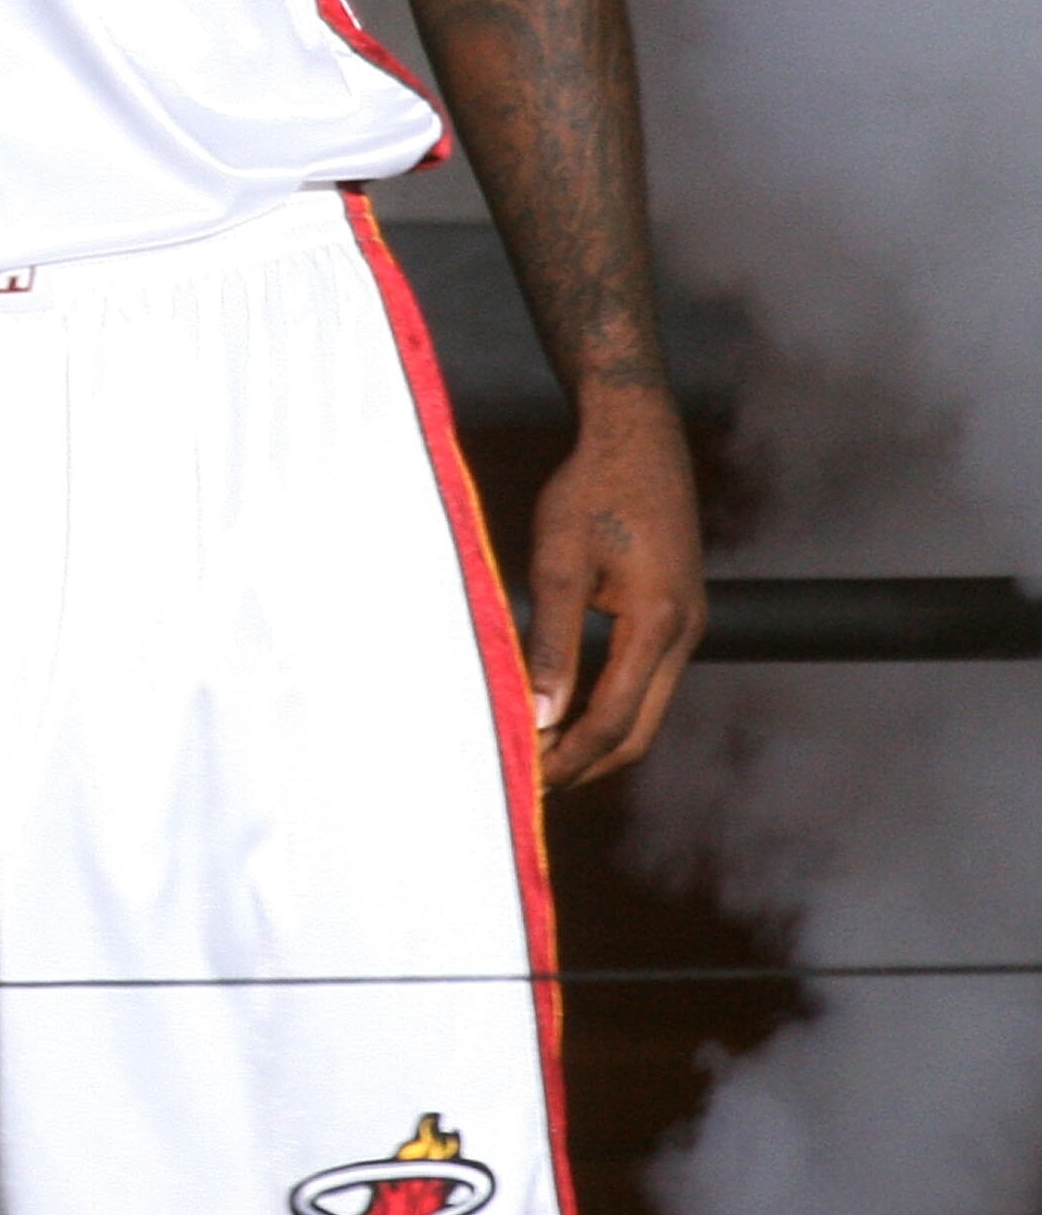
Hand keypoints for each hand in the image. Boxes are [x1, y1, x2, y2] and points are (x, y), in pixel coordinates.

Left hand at [526, 390, 704, 788]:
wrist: (637, 431)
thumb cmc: (592, 487)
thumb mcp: (559, 560)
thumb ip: (552, 641)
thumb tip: (539, 714)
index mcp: (658, 622)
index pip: (614, 720)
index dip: (570, 757)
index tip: (526, 779)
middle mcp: (685, 631)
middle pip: (641, 731)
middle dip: (587, 764)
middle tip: (531, 782)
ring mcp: (687, 623)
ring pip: (648, 710)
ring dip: (599, 738)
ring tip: (542, 752)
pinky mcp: (678, 612)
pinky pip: (648, 679)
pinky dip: (611, 705)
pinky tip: (569, 706)